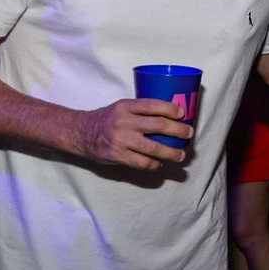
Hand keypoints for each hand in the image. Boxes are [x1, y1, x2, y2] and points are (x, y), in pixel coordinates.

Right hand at [73, 98, 191, 169]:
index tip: (183, 114)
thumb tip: (169, 116)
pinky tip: (159, 164)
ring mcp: (120, 140)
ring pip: (153, 148)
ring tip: (180, 155)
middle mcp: (124, 122)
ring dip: (171, 152)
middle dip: (178, 130)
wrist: (80, 133)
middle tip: (189, 134)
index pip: (152, 105)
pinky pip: (142, 163)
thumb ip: (139, 110)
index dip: (170, 109)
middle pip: (158, 125)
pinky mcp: (117, 156)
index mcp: (125, 107)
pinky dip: (154, 164)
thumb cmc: (106, 119)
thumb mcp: (120, 107)